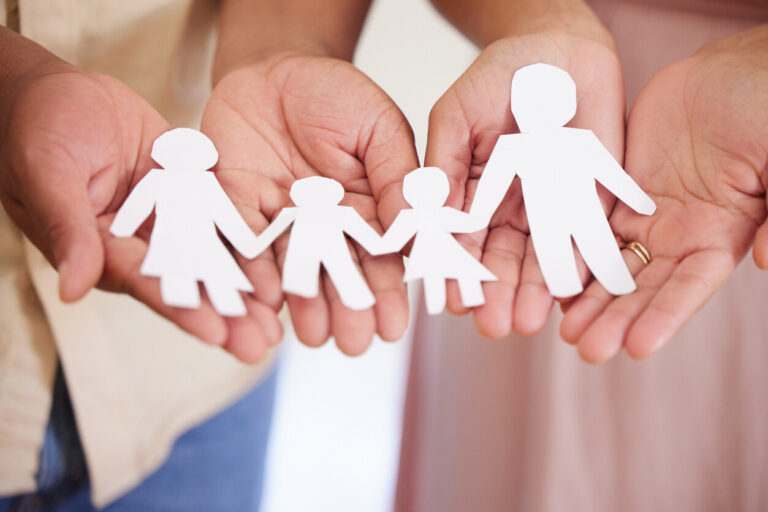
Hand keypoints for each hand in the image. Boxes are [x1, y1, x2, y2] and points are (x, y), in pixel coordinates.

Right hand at [0, 43, 281, 361]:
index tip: (216, 333)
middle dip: (225, 313)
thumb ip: (68, 229)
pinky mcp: (190, 192)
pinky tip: (283, 256)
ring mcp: (169, 218)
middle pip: (189, 282)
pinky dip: (252, 236)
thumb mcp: (50, 173)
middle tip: (263, 344)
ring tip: (280, 316)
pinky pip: (225, 214)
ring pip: (214, 256)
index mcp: (104, 248)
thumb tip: (72, 291)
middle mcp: (141, 242)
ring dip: (246, 285)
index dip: (182, 308)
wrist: (60, 90)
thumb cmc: (39, 127)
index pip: (148, 284)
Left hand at [201, 53, 416, 354]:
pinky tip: (265, 297)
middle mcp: (322, 227)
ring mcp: (279, 222)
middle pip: (337, 276)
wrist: (274, 70)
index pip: (380, 260)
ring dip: (304, 305)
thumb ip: (396, 175)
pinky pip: (242, 243)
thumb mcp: (379, 126)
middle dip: (347, 310)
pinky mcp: (236, 209)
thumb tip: (412, 230)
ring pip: (292, 271)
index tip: (395, 326)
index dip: (388, 293)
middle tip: (355, 343)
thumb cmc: (336, 94)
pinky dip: (252, 268)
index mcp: (365, 211)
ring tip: (315, 337)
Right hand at [426, 28, 624, 337]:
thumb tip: (427, 218)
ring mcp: (550, 207)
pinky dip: (578, 262)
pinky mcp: (591, 200)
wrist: (558, 49)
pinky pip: (585, 235)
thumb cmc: (498, 74)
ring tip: (526, 322)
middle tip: (492, 325)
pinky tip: (570, 290)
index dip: (456, 271)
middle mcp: (508, 210)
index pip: (459, 241)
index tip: (452, 301)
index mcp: (471, 194)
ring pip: (540, 259)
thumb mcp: (457, 114)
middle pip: (500, 261)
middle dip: (496, 294)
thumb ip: (444, 162)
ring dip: (532, 291)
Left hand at [560, 27, 767, 362]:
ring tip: (561, 328)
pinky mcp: (616, 188)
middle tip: (585, 348)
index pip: (688, 288)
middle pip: (641, 286)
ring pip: (609, 262)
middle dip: (614, 318)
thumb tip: (767, 260)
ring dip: (586, 296)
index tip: (636, 347)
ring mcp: (645, 213)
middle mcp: (679, 234)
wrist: (731, 71)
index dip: (664, 317)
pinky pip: (588, 222)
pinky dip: (570, 249)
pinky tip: (548, 276)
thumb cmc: (767, 110)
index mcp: (719, 236)